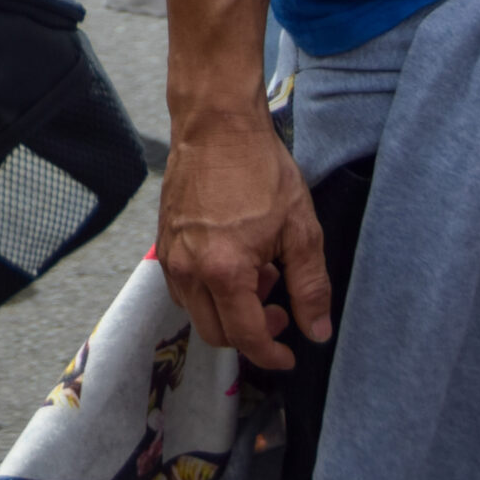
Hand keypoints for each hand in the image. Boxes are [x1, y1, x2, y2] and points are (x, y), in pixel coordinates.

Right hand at [158, 107, 332, 371]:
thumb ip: (310, 287)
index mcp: (225, 272)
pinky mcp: (163, 238)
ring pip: (195, 311)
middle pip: (216, 333)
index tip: (289, 354)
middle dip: (250, 334)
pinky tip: (231, 261)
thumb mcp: (300, 230)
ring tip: (257, 276)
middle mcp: (189, 270)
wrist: (217, 124)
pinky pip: (182, 286)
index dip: (272, 355)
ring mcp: (170, 254)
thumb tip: (317, 332)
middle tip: (278, 308)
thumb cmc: (260, 170)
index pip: (247, 338)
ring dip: (227, 311)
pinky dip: (207, 290)